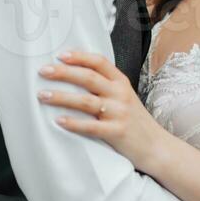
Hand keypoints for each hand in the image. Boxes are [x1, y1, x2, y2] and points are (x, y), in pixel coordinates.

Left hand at [37, 50, 166, 176]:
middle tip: (43, 71)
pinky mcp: (117, 133)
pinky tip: (59, 120)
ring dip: (62, 97)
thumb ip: (106, 86)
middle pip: (89, 78)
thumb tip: (75, 75)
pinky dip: (74, 123)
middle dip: (64, 73)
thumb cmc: (135, 120)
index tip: (60, 55)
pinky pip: (92, 126)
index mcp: (121, 82)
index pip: (99, 62)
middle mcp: (120, 94)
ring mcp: (119, 113)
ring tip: (43, 95)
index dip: (79, 56)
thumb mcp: (125, 97)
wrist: (156, 146)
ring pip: (86, 101)